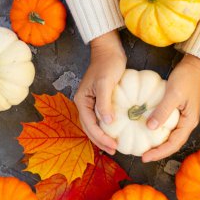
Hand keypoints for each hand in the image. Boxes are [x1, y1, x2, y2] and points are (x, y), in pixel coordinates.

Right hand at [74, 30, 125, 154]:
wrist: (109, 49)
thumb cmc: (107, 63)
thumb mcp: (105, 83)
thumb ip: (104, 103)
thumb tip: (107, 122)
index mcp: (82, 100)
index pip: (89, 125)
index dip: (101, 137)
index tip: (113, 146)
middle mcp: (85, 103)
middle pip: (90, 128)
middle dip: (101, 140)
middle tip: (114, 150)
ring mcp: (92, 101)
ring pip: (95, 124)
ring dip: (103, 136)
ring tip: (114, 145)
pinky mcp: (101, 99)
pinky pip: (102, 117)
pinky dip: (108, 126)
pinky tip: (117, 131)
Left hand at [142, 54, 199, 161]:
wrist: (194, 66)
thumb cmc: (186, 78)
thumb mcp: (173, 94)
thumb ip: (163, 111)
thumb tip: (150, 128)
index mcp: (189, 122)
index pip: (174, 144)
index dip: (159, 153)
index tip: (145, 157)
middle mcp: (188, 123)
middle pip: (173, 144)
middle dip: (159, 152)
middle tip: (143, 156)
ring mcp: (184, 118)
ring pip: (171, 136)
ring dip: (159, 144)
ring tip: (145, 148)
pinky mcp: (179, 112)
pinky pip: (168, 127)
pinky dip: (159, 132)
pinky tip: (148, 131)